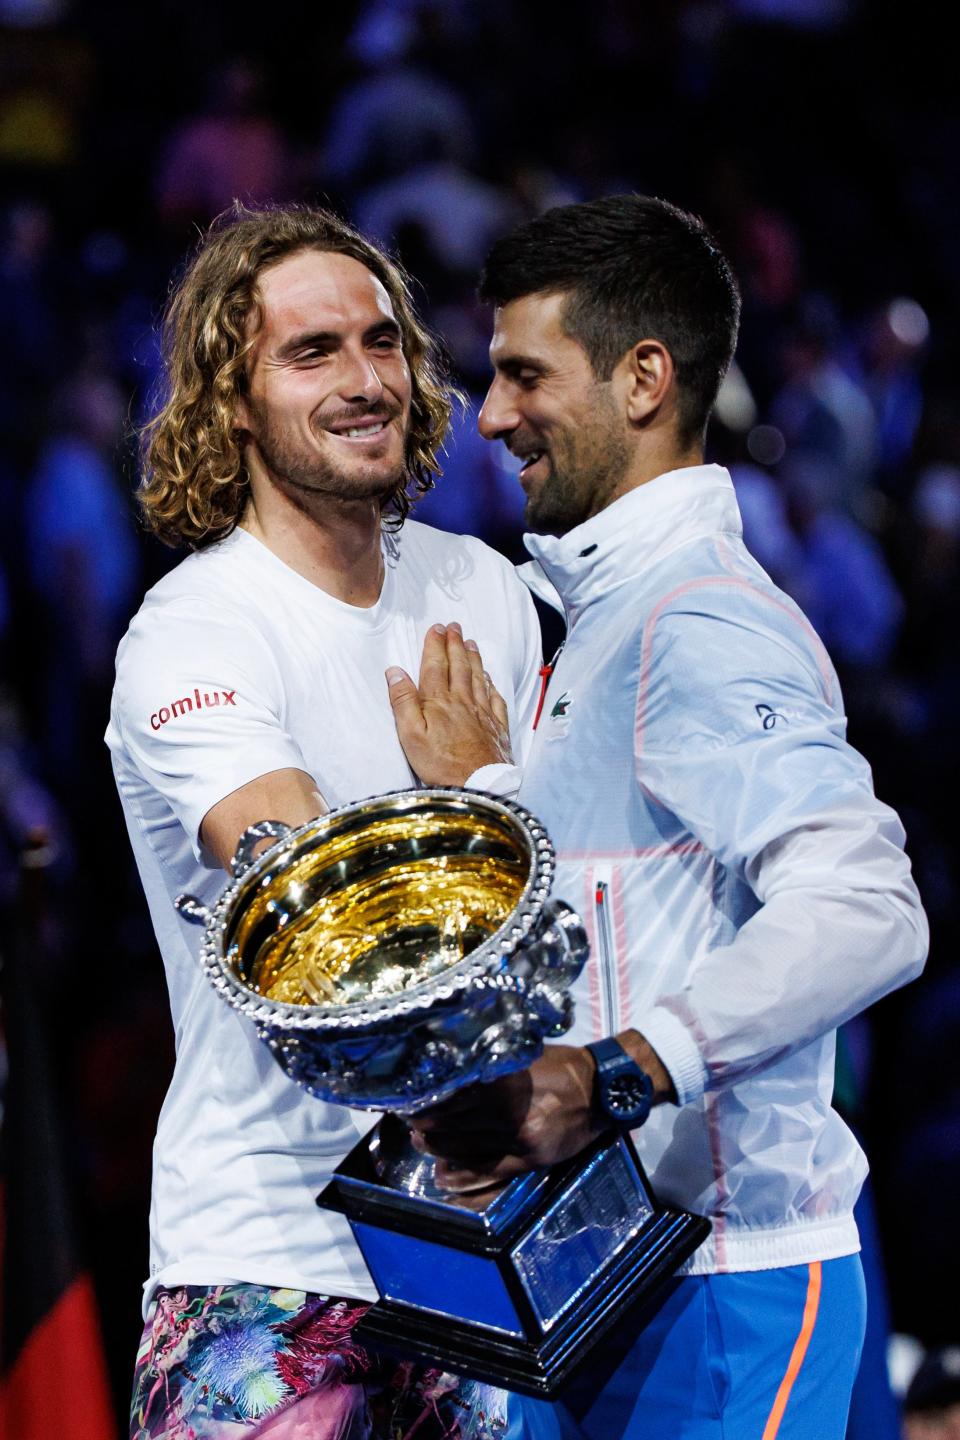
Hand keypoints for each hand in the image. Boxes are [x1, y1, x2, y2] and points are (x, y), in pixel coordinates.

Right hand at [386, 623, 512, 785]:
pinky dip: (491, 684)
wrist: (478, 784)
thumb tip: (395, 672)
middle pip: (459, 666)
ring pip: (478, 677)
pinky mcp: (496, 727)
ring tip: (471, 643)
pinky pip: (495, 698)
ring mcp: (482, 713)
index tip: (436, 628)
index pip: (435, 665)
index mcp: (438, 701)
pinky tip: (490, 678)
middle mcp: (462, 701)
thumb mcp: (410, 735)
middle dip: (455, 644)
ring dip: (474, 658)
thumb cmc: (440, 763)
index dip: (435, 645)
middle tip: (455, 626)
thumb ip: (403, 701)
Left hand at [408, 1043, 602, 1192]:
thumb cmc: (559, 1067)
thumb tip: (451, 1077)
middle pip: (457, 1122)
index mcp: (506, 1079)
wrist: (601, 1092)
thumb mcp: (523, 1056)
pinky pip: (491, 1171)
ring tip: (421, 1144)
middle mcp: (511, 1109)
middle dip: (429, 1125)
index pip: (457, 1094)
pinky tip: (444, 1177)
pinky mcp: (532, 1159)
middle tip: (410, 1123)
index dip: (431, 1101)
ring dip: (440, 1148)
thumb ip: (490, 1067)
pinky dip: (464, 1177)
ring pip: (468, 1147)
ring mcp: (522, 1137)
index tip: (413, 1101)